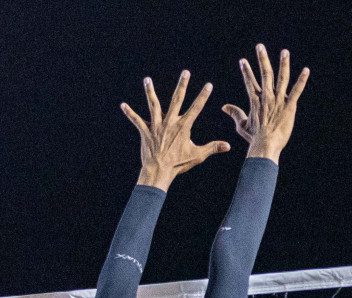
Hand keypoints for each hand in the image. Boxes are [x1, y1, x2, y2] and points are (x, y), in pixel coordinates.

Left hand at [122, 71, 230, 190]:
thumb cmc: (179, 164)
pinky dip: (129, 113)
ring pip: (153, 105)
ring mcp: (156, 126)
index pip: (196, 108)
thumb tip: (228, 146)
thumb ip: (213, 148)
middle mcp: (170, 122)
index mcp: (183, 126)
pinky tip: (123, 105)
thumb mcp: (198, 155)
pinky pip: (136, 120)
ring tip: (147, 79)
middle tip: (186, 72)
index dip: (203, 96)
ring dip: (150, 91)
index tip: (209, 85)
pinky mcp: (145, 132)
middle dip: (182, 85)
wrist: (159, 171)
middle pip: (177, 99)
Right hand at [223, 44, 308, 161]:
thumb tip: (224, 107)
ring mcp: (278, 100)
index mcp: (255, 100)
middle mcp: (267, 97)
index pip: (249, 82)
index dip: (246, 71)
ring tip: (284, 52)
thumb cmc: (254, 138)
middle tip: (260, 46)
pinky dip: (302, 80)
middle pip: (264, 74)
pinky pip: (297, 90)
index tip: (243, 61)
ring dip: (283, 64)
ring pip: (281, 78)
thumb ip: (235, 113)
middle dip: (262, 59)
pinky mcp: (290, 106)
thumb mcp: (242, 125)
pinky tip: (306, 70)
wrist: (265, 145)